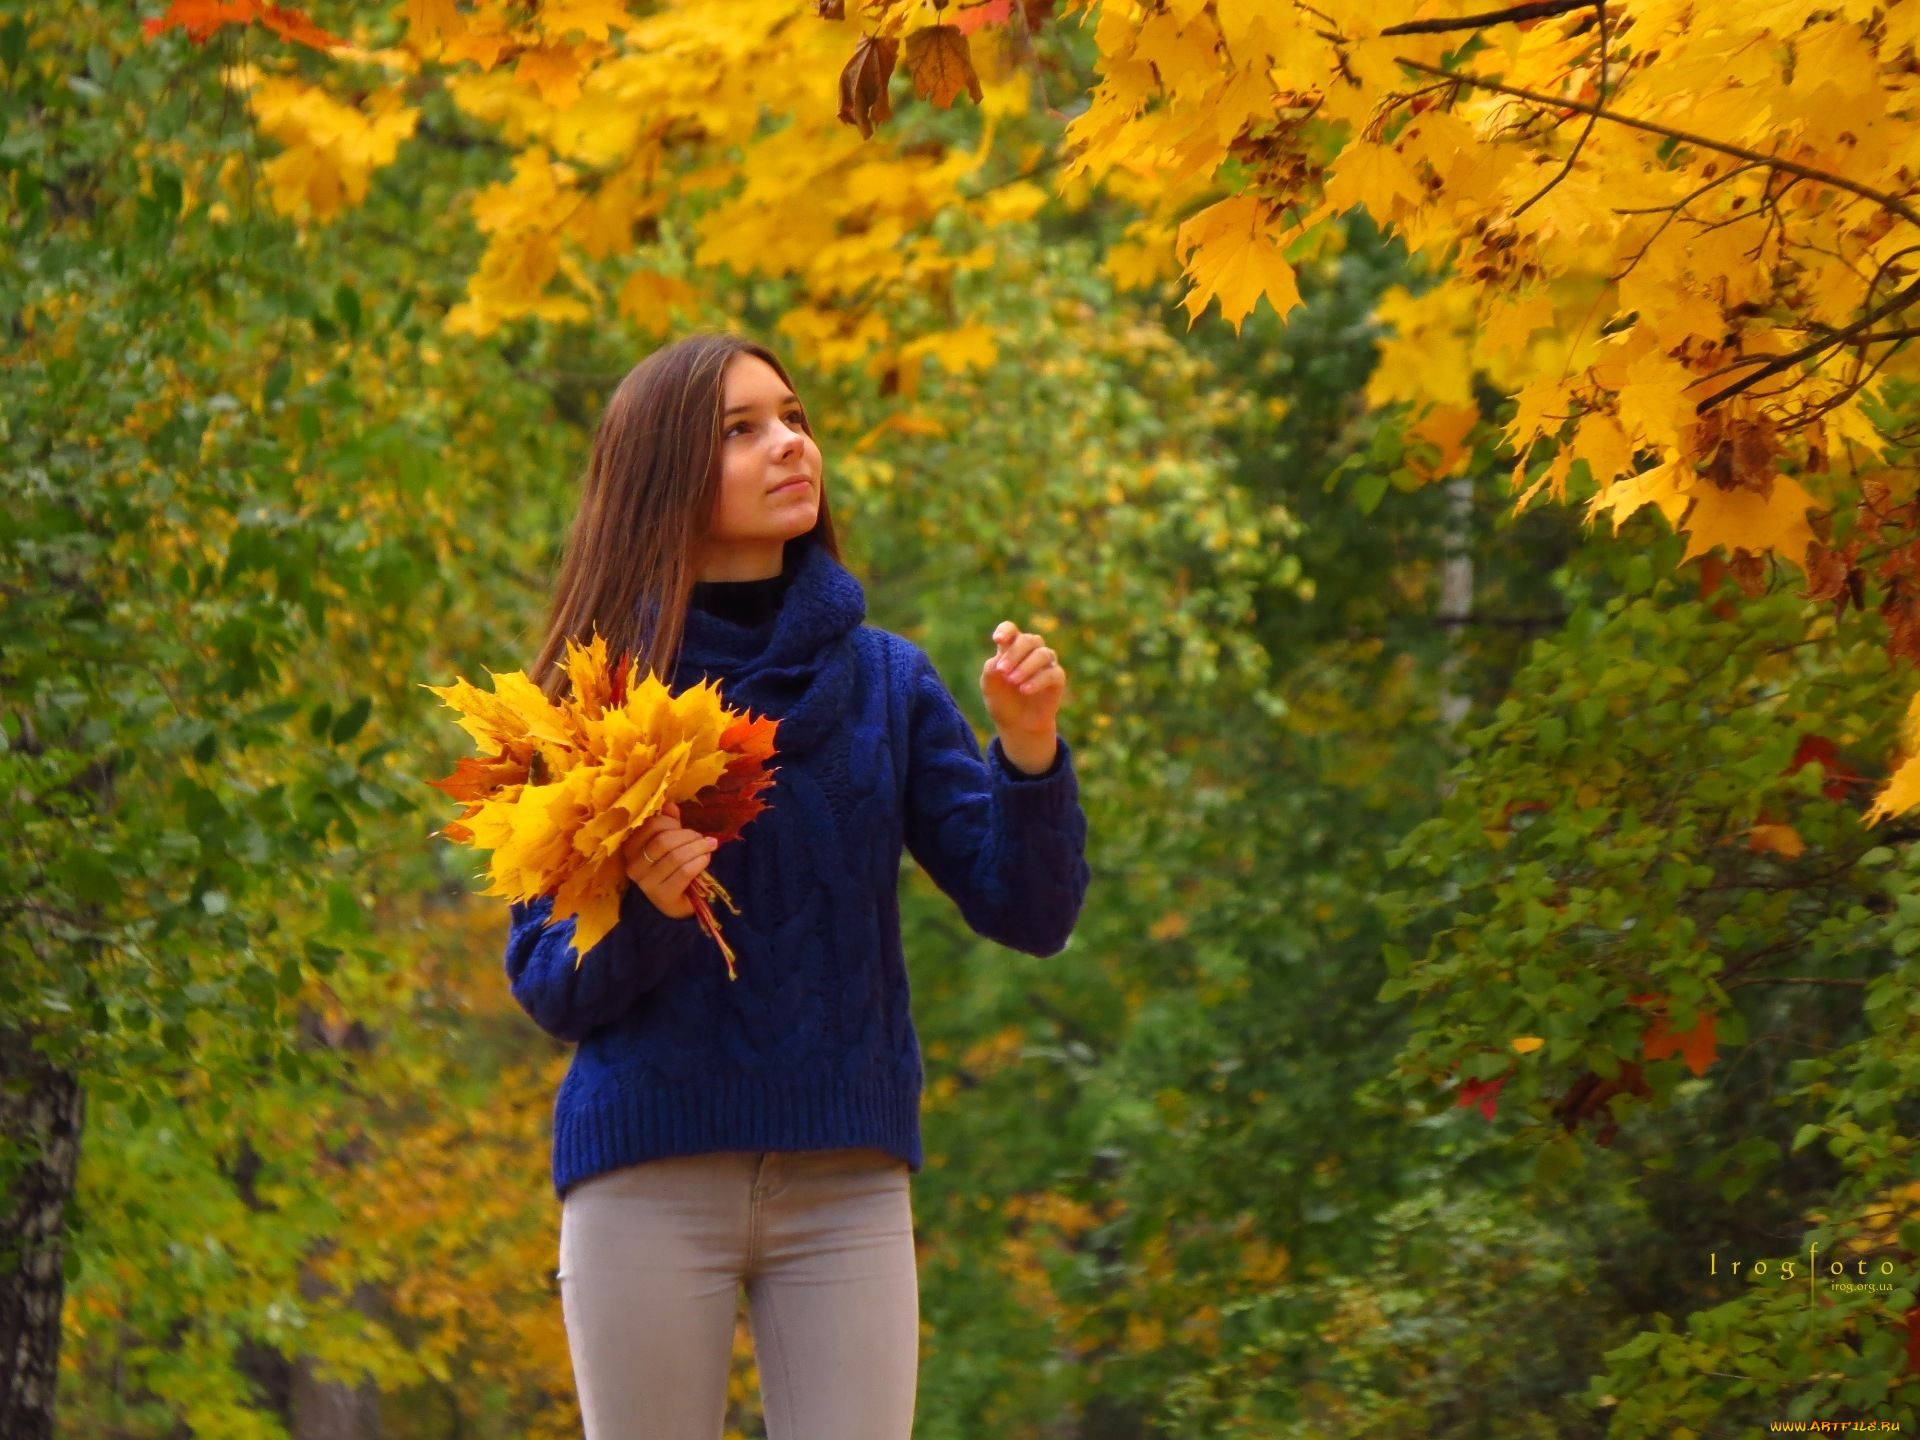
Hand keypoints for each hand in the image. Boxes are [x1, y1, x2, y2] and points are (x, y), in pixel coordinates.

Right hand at [624, 800, 717, 919]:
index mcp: (630, 849)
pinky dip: (700, 861)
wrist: (676, 904)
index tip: (683, 827)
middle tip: (702, 838)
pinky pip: (685, 871)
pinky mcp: (663, 896)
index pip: (651, 825)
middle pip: (664, 841)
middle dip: (688, 835)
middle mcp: (634, 866)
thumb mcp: (668, 844)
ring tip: (709, 846)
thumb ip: (668, 824)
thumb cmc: (671, 869)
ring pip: (676, 856)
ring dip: (698, 847)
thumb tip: (670, 805)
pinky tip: (706, 859)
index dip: (672, 822)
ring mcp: (647, 884)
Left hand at [980, 619, 1065, 738]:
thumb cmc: (1002, 701)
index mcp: (1011, 648)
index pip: (1011, 630)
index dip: (1006, 630)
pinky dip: (1038, 680)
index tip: (998, 640)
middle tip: (1002, 670)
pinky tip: (1025, 690)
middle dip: (1014, 653)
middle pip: (1028, 640)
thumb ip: (991, 670)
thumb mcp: (989, 686)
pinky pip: (1052, 673)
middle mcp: (1030, 652)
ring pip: (1042, 654)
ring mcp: (1046, 664)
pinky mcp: (1057, 678)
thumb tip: (999, 659)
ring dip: (1026, 666)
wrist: (1017, 725)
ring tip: (1013, 681)